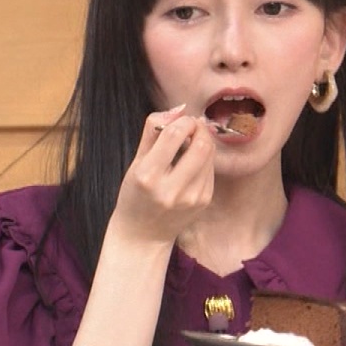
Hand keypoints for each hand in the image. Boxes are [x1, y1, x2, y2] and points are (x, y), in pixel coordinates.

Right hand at [108, 104, 215, 246]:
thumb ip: (152, 132)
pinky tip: (192, 162)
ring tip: (190, 142)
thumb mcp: (135, 163)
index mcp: (148, 176)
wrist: (143, 235)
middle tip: (191, 126)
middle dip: (199, 129)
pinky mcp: (203, 201)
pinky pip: (210, 169)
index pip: (174, 134)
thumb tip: (177, 110)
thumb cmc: (135, 195)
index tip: (180, 120)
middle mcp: (171, 189)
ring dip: (203, 142)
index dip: (182, 120)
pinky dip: (204, 159)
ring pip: (209, 155)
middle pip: (201, 145)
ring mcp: (191, 198)